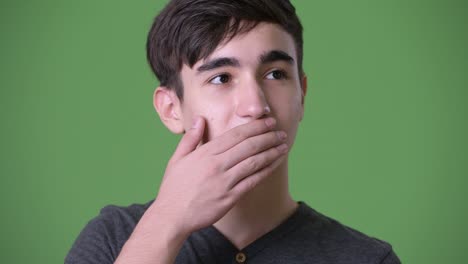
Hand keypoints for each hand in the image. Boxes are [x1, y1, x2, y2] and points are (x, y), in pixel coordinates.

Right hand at [152, 116, 287, 234]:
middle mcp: (217, 165)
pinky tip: (275, 164)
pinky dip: (266, 171)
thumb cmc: (173, 188)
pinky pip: (253, 181)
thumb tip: (200, 119)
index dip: (255, 127)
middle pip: (249, 146)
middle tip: (281, 131)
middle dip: (268, 136)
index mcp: (205, 153)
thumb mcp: (177, 159)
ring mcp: (225, 182)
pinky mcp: (230, 198)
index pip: (236, 135)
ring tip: (284, 145)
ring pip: (254, 162)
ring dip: (271, 152)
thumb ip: (190, 138)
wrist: (171, 216)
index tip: (268, 122)